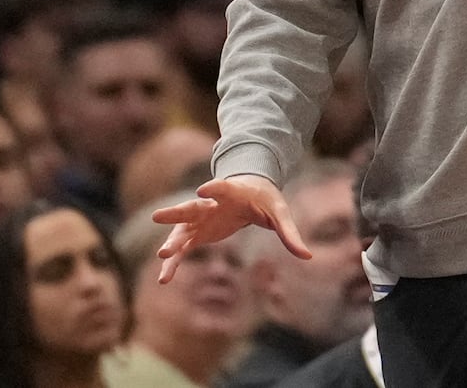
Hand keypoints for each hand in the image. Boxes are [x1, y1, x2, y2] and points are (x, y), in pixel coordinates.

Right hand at [153, 174, 309, 283]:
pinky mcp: (197, 233)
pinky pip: (182, 248)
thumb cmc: (265, 199)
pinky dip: (174, 262)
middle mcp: (211, 203)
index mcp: (233, 192)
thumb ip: (290, 234)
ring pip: (181, 229)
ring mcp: (201, 218)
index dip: (214, 187)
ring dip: (171, 241)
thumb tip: (308, 256)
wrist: (248, 189)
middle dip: (177, 212)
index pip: (222, 187)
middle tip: (159, 216)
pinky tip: (164, 279)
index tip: (203, 189)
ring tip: (161, 255)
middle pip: (192, 206)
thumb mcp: (280, 213)